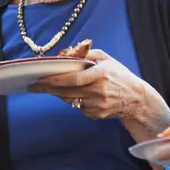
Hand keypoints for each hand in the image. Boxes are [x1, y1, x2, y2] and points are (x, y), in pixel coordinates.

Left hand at [29, 49, 169, 143]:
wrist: (135, 99)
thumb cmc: (119, 76)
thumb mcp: (106, 59)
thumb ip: (86, 55)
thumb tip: (65, 55)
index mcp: (101, 74)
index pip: (74, 78)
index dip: (56, 79)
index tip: (41, 78)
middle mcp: (99, 91)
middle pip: (67, 91)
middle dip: (48, 88)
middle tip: (34, 85)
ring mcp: (97, 105)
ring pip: (70, 100)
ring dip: (58, 94)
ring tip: (49, 87)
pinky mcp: (96, 115)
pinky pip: (77, 107)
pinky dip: (73, 100)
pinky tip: (77, 95)